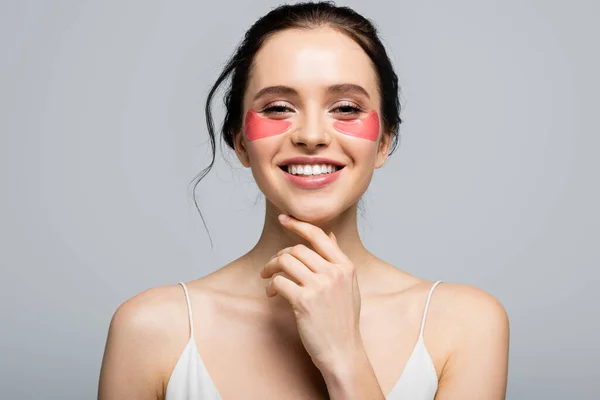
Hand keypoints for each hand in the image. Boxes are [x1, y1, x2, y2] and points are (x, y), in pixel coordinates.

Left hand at [260, 214, 363, 370]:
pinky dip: (272, 286)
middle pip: (297, 249)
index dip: (298, 224)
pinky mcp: (304, 301)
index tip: (284, 219)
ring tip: (268, 278)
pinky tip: (272, 294)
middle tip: (272, 266)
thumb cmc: (343, 320)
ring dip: (272, 267)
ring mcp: (319, 287)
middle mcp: (334, 273)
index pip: (319, 235)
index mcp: (346, 267)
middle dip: (280, 255)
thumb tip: (330, 235)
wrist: (342, 351)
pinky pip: (280, 282)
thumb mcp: (349, 286)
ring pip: (286, 262)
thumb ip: (338, 260)